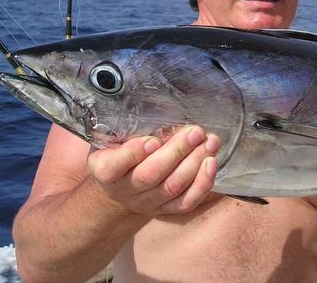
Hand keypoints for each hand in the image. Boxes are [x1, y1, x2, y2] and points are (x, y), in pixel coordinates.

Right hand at [87, 125, 220, 215]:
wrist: (123, 182)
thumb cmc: (121, 149)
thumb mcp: (115, 136)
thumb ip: (129, 127)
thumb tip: (159, 107)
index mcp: (104, 169)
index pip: (113, 167)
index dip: (133, 154)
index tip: (153, 140)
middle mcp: (124, 190)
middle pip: (151, 175)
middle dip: (177, 152)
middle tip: (195, 132)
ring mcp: (147, 203)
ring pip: (172, 187)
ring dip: (195, 163)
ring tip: (210, 142)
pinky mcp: (167, 210)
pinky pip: (187, 202)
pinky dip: (203, 183)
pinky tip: (212, 162)